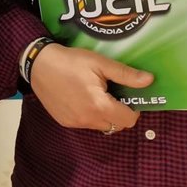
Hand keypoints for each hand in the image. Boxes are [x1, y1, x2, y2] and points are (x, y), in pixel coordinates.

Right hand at [30, 43, 152, 132]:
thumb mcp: (99, 63)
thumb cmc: (70, 61)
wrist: (38, 64)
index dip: (133, 108)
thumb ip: (125, 74)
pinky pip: (86, 124)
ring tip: (95, 95)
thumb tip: (149, 80)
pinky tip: (80, 98)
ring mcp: (75, 123)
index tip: (126, 95)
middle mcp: (88, 119)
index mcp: (99, 106)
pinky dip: (89, 115)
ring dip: (104, 115)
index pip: (129, 120)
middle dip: (119, 112)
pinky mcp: (64, 122)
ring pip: (101, 126)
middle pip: (116, 125)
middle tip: (111, 93)